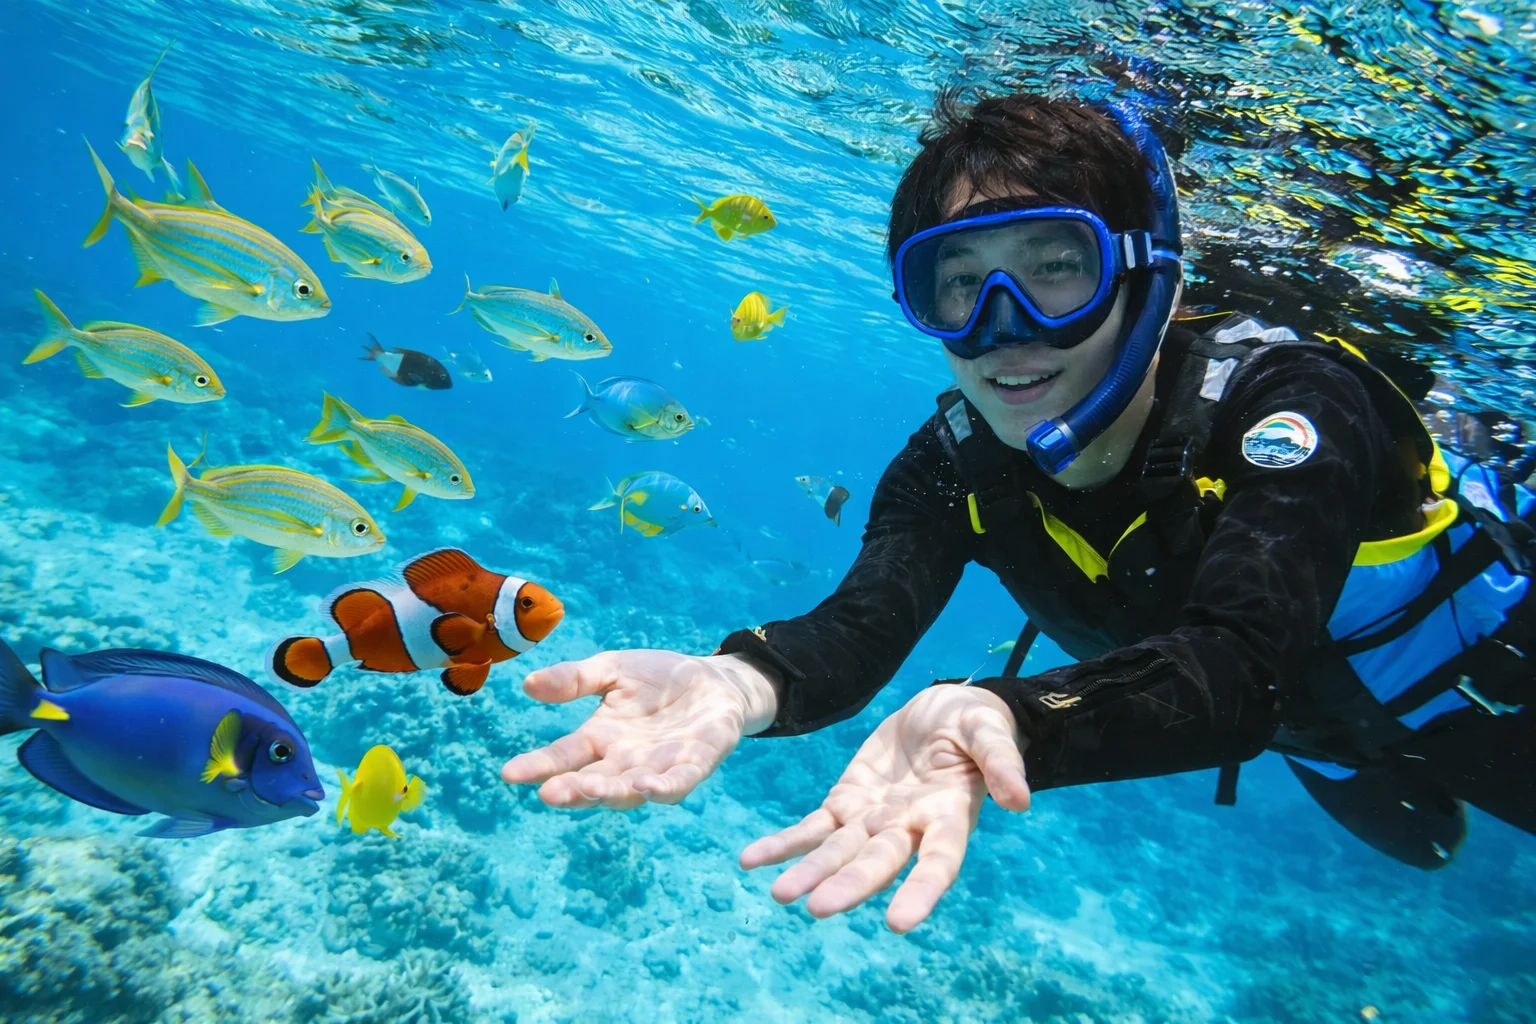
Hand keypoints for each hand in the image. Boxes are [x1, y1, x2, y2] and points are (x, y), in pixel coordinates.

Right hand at [500, 650, 777, 808]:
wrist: (714, 679)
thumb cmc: (658, 678)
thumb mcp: (613, 669)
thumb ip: (575, 679)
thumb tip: (528, 685)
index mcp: (600, 738)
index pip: (564, 756)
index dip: (538, 766)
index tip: (509, 773)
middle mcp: (625, 761)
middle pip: (594, 781)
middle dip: (574, 789)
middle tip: (550, 794)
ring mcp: (659, 766)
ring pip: (631, 788)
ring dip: (613, 792)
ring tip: (593, 790)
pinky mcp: (695, 763)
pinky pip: (678, 782)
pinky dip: (663, 788)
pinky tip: (648, 787)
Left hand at [740, 684, 1028, 932]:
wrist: (944, 709)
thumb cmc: (975, 722)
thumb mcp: (988, 729)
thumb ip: (1000, 761)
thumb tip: (1020, 800)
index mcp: (949, 814)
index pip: (939, 861)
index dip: (921, 891)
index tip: (900, 922)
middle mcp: (908, 827)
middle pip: (878, 862)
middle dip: (849, 885)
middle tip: (817, 907)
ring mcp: (873, 818)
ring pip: (839, 852)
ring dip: (810, 872)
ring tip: (780, 894)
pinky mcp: (846, 801)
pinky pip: (812, 827)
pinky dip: (784, 844)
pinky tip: (751, 860)